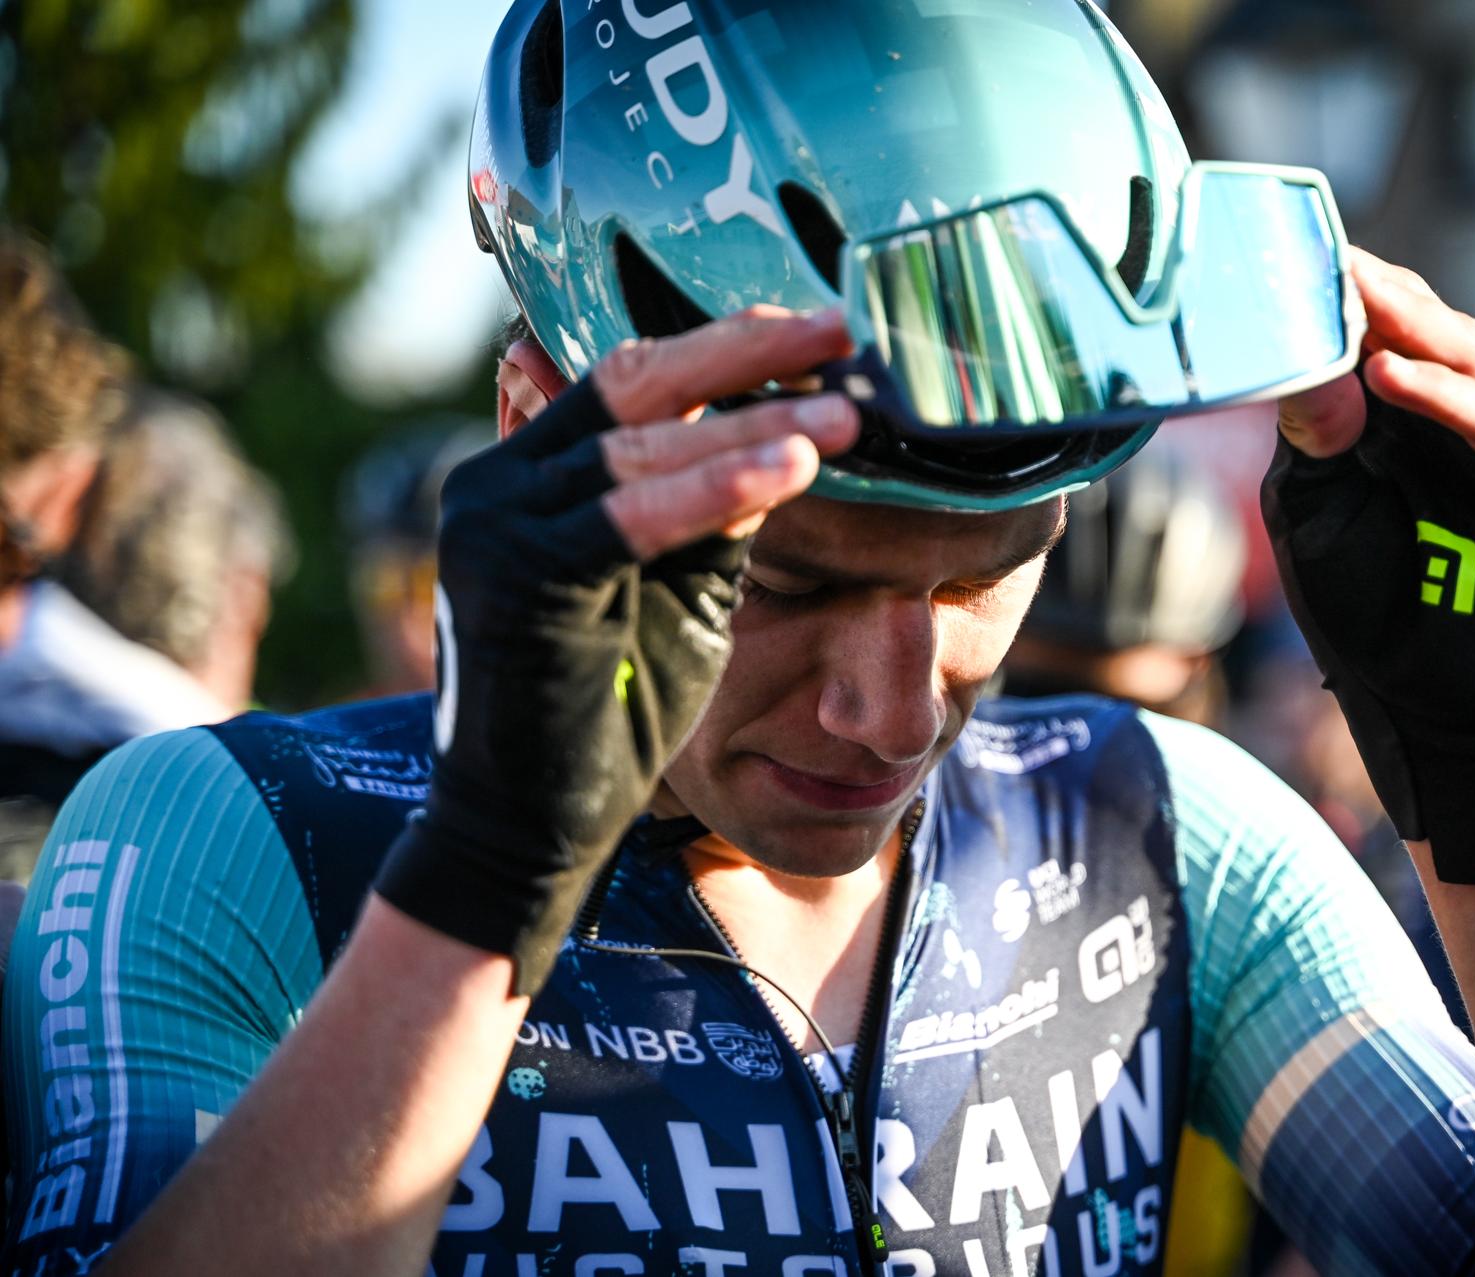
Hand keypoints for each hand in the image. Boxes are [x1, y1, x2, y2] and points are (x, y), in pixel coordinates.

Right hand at [376, 307, 858, 992]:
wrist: (530, 825)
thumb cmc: (611, 705)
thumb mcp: (674, 588)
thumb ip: (707, 510)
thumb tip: (784, 430)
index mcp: (530, 472)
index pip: (633, 380)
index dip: (723, 346)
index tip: (815, 328)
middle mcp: (497, 481)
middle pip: (633, 382)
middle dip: (744, 351)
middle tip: (840, 327)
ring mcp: (494, 523)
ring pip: (640, 445)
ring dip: (753, 422)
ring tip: (846, 410)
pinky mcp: (514, 578)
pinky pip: (631, 517)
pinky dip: (716, 488)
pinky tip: (792, 467)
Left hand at [1264, 251, 1474, 882]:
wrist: (1428, 700)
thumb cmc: (1362, 603)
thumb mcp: (1310, 514)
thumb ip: (1312, 436)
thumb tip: (1312, 356)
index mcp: (1381, 413)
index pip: (1364, 328)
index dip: (1333, 291)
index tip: (1285, 248)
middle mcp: (1442, 413)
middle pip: (1420, 325)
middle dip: (1376, 292)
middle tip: (1326, 256)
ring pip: (1470, 355)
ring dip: (1414, 326)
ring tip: (1358, 301)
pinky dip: (1447, 396)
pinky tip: (1392, 378)